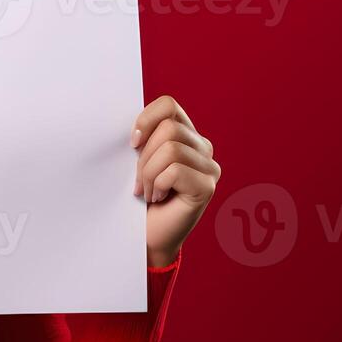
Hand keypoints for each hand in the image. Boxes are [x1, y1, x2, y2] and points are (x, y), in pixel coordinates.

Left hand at [132, 95, 219, 267]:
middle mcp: (204, 148)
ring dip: (149, 173)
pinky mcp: (207, 186)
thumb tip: (133, 126)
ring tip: (149, 191)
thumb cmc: (139, 198)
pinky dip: (158, 185)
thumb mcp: (138, 160)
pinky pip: (174, 170)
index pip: (168, 105)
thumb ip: (143, 138)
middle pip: (168, 127)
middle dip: (144, 156)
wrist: (146, 236)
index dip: (145, 119)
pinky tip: (158, 198)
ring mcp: (209, 167)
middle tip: (140, 180)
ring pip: (171, 148)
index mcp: (187, 135)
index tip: (131, 143)